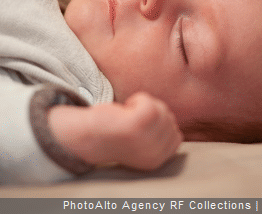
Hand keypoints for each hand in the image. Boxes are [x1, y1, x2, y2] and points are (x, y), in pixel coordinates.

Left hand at [49, 92, 182, 170]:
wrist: (85, 136)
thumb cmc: (112, 136)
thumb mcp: (141, 144)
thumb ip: (158, 137)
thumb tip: (173, 120)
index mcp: (157, 161)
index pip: (177, 137)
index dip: (161, 124)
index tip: (140, 125)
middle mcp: (155, 154)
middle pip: (170, 120)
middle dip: (153, 113)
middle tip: (130, 119)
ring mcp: (148, 139)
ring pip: (162, 110)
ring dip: (144, 106)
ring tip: (127, 116)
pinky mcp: (140, 123)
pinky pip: (151, 102)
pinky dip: (138, 99)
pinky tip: (125, 109)